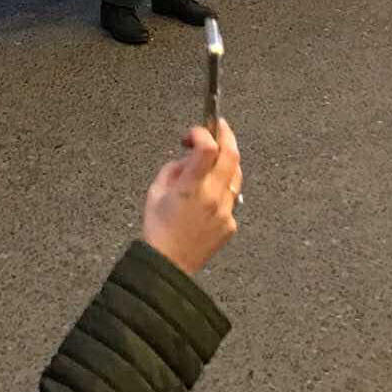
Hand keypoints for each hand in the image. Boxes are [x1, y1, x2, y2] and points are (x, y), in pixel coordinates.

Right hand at [142, 119, 241, 276]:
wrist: (169, 265)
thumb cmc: (158, 230)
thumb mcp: (155, 190)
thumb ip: (174, 168)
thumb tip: (188, 158)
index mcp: (191, 187)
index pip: (208, 148)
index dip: (203, 132)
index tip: (193, 133)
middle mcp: (213, 197)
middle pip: (232, 155)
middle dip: (226, 135)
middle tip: (219, 127)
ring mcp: (225, 211)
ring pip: (236, 175)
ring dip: (228, 161)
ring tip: (214, 159)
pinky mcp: (231, 224)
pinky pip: (232, 198)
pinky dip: (222, 189)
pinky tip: (208, 196)